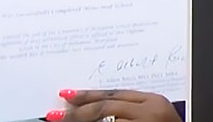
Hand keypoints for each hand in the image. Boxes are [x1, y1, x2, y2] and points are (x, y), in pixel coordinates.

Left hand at [50, 89, 181, 121]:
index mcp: (156, 102)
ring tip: (61, 121)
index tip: (68, 96)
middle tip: (56, 114)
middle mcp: (150, 113)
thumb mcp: (157, 117)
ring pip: (104, 121)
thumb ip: (134, 109)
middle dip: (78, 111)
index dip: (89, 95)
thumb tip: (101, 108)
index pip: (115, 94)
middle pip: (106, 107)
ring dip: (80, 121)